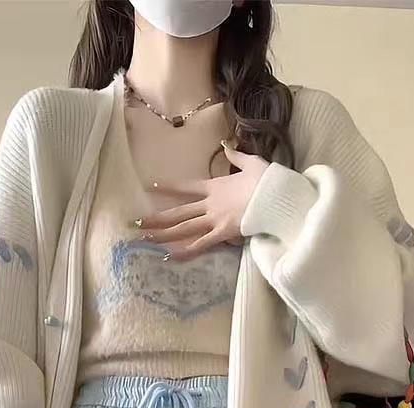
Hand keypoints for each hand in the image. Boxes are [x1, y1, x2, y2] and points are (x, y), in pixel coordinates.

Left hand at [137, 143, 268, 261]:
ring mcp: (214, 219)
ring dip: (163, 233)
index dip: (169, 186)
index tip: (151, 185)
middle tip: (137, 221)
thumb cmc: (267, 180)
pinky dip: (185, 252)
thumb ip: (236, 156)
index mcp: (215, 186)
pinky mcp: (222, 233)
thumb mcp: (252, 162)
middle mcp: (210, 204)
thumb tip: (227, 145)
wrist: (275, 196)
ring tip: (145, 238)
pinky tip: (170, 257)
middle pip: (178, 211)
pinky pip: (201, 244)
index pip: (187, 187)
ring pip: (183, 228)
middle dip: (157, 216)